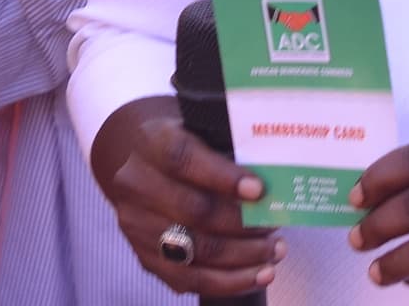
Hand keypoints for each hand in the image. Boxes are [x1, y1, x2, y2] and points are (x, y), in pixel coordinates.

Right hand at [97, 106, 284, 297]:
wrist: (133, 158)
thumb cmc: (180, 140)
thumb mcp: (195, 127)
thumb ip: (225, 145)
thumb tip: (272, 171)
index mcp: (151, 142)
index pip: (185, 160)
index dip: (224, 178)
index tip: (259, 190)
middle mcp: (137, 185)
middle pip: (193, 212)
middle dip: (242, 223)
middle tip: (275, 224)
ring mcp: (137, 225)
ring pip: (194, 251)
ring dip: (242, 257)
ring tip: (274, 251)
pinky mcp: (144, 256)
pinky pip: (188, 279)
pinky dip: (228, 282)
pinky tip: (257, 275)